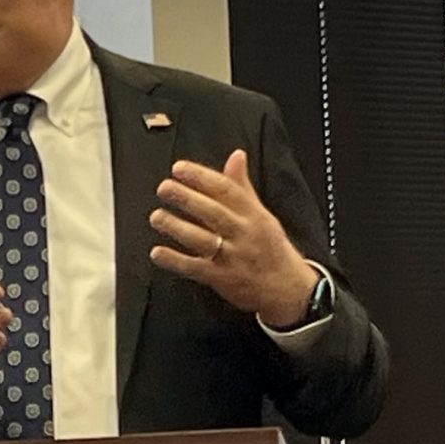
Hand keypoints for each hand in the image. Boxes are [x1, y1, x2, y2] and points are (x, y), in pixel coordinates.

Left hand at [149, 149, 318, 325]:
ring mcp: (232, 257)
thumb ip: (242, 187)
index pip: (226, 189)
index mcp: (253, 214)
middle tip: (164, 188)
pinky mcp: (221, 279)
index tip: (179, 168)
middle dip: (186, 198)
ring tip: (157, 216)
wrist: (287, 289)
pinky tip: (157, 252)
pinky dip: (174, 261)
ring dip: (176, 227)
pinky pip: (194, 268)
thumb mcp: (262, 215)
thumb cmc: (271, 248)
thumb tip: (236, 155)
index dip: (201, 177)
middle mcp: (243, 233)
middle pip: (212, 212)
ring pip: (201, 239)